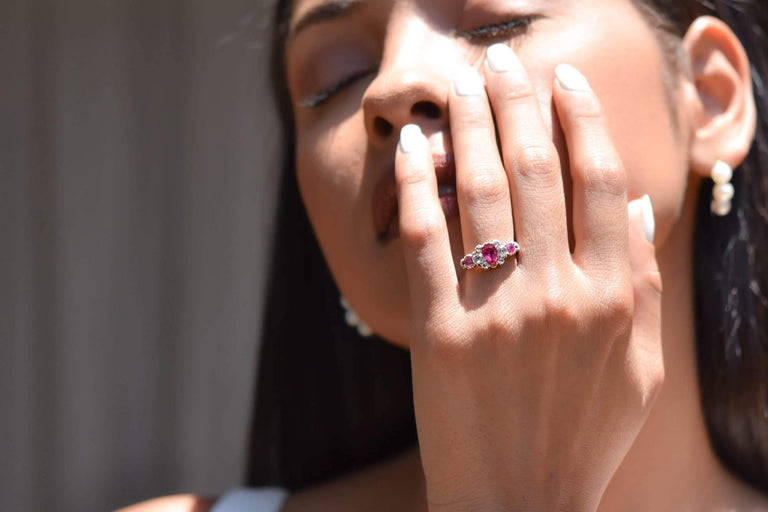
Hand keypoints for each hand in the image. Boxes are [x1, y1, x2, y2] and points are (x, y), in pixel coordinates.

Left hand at [395, 44, 663, 511]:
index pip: (598, 184)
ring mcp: (496, 313)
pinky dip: (418, 188)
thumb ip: (639, 285)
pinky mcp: (441, 333)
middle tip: (504, 62)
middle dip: (520, 105)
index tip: (564, 84)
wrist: (516, 505)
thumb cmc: (581, 439)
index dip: (581, 123)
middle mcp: (558, 295)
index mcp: (612, 299)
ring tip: (461, 86)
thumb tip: (631, 208)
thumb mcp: (639, 371)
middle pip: (538, 173)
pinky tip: (415, 149)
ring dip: (470, 128)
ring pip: (483, 194)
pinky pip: (426, 242)